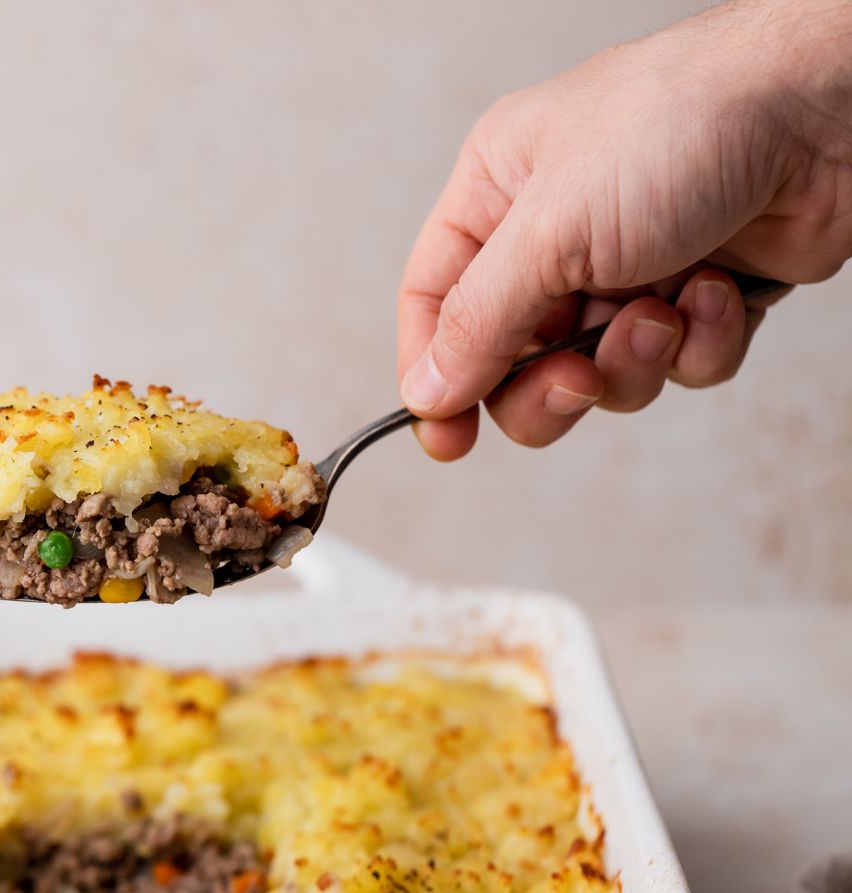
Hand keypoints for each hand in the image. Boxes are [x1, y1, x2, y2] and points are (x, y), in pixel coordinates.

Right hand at [396, 0, 851, 459]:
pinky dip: (699, 343)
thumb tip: (426, 391)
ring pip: (598, 372)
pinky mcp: (699, 291)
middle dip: (550, 383)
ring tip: (663, 313)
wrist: (820, 109)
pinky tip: (717, 290)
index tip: (446, 437)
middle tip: (577, 380)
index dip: (434, 374)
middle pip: (514, 357)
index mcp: (497, 193)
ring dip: (633, 361)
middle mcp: (556, 232)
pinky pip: (677, 364)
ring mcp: (630, 265)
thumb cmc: (681, 124)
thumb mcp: (548, 231)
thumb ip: (477, 322)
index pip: (435, 302)